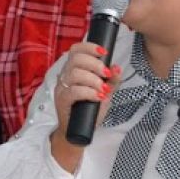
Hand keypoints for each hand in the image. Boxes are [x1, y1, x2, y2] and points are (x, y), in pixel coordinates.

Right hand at [50, 43, 121, 170]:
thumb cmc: (89, 110)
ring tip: (103, 89)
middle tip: (106, 73)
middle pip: (76, 59)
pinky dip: (89, 92)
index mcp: (73, 70)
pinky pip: (74, 91)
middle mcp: (65, 76)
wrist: (79, 131)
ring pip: (74, 74)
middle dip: (95, 63)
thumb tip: (117, 67)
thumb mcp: (105, 92)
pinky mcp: (62, 101)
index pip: (76, 50)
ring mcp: (62, 89)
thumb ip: (111, 80)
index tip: (105, 52)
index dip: (89, 47)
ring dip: (93, 79)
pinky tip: (98, 96)